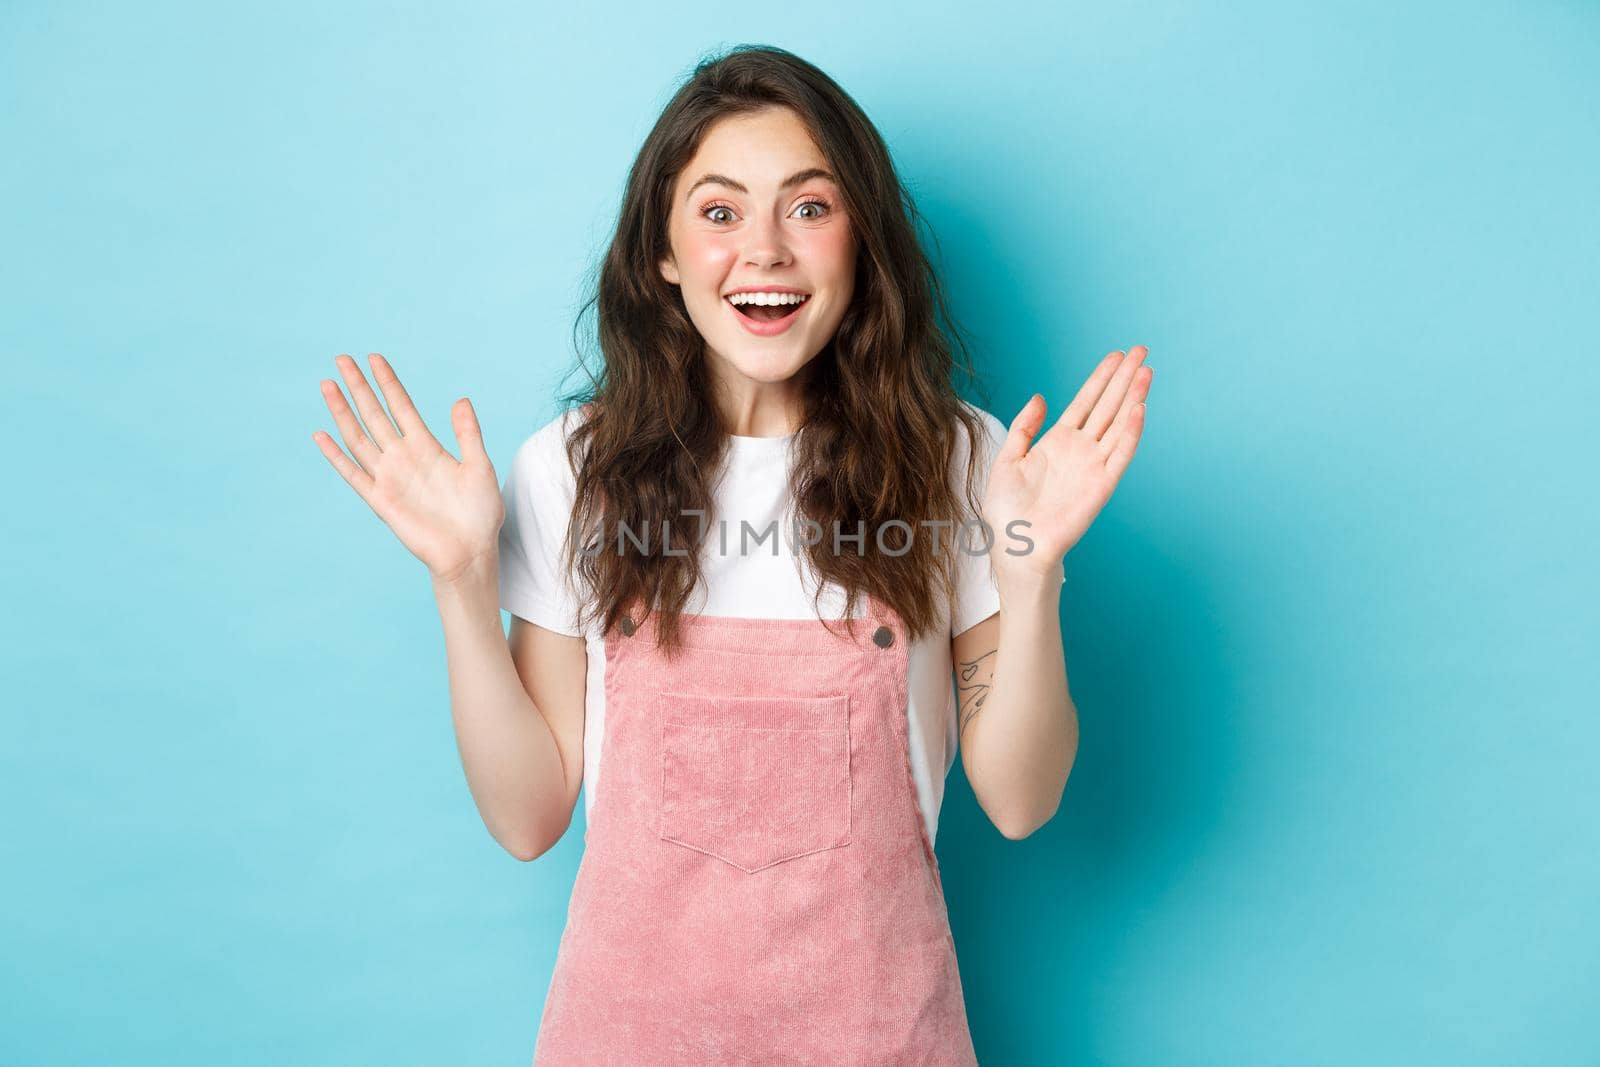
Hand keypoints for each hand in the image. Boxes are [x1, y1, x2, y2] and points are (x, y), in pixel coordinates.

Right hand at [312, 353, 504, 584]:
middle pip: (374, 415)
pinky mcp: (380, 501)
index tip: (375, 358)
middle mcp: (404, 458)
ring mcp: (389, 478)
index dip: (388, 382)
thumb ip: (468, 434)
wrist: (470, 552)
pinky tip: (321, 435)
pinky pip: (354, 474)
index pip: (402, 407)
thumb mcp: (480, 467)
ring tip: (328, 384)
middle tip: (342, 358)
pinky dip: (336, 456)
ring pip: (359, 437)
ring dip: (342, 412)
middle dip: (359, 387)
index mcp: (428, 447)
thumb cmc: (480, 514)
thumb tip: (460, 399)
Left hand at [983, 345, 1152, 584]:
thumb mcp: (1006, 460)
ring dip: (1133, 397)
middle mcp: (1080, 450)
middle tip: (1142, 351)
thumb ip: (1024, 428)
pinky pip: (1120, 454)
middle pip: (1108, 406)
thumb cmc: (1006, 511)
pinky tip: (1139, 408)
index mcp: (1057, 442)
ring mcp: (1093, 466)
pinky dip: (1131, 432)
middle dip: (1124, 378)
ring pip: (1119, 424)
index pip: (1086, 402)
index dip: (1101, 378)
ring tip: (1146, 371)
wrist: (1014, 546)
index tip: (1117, 355)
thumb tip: (1041, 397)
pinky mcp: (1101, 485)